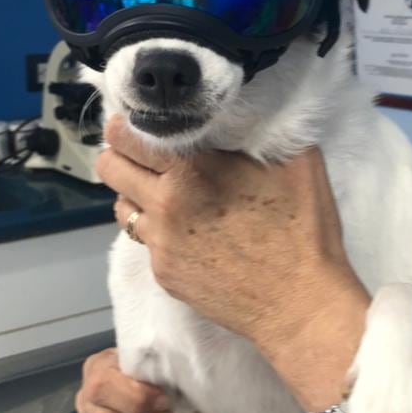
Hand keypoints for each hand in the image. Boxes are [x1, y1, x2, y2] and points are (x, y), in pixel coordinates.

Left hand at [97, 118, 366, 394]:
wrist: (299, 303)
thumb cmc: (302, 231)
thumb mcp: (297, 162)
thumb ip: (265, 129)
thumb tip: (251, 108)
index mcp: (192, 170)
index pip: (127, 136)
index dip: (126, 125)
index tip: (137, 123)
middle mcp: (165, 205)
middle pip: (109, 168)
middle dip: (120, 156)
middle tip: (143, 155)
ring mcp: (161, 244)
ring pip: (122, 207)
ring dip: (135, 195)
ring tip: (164, 194)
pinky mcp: (165, 274)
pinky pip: (147, 242)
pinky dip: (159, 231)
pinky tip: (189, 231)